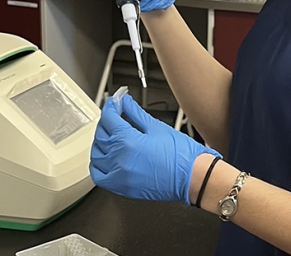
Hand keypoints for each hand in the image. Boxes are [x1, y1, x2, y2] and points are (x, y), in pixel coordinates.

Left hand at [90, 93, 218, 204]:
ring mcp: (119, 175)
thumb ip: (135, 113)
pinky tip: (105, 157)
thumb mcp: (157, 127)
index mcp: (128, 141)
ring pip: (97, 154)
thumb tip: (125, 103)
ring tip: (111, 133)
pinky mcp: (122, 188)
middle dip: (107, 121)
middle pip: (101, 134)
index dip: (111, 106)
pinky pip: (99, 176)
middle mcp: (119, 159)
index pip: (109, 119)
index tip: (115, 101)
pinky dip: (98, 164)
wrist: (193, 178)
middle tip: (116, 114)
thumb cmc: (181, 156)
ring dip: (100, 141)